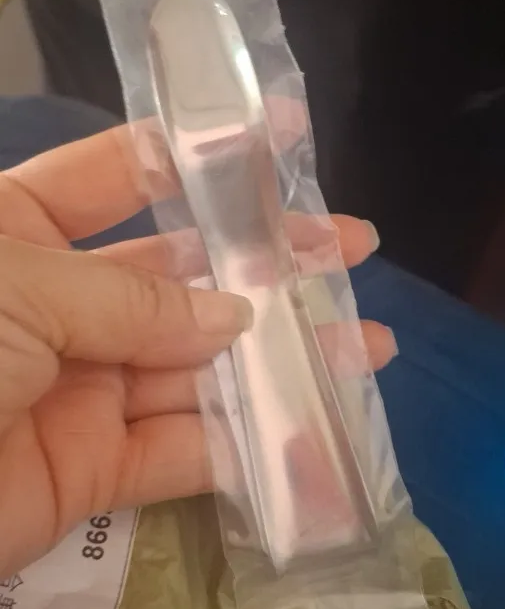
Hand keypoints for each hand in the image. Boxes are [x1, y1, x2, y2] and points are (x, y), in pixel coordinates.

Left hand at [0, 125, 394, 575]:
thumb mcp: (20, 291)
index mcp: (18, 230)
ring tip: (366, 341)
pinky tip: (319, 429)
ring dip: (279, 358)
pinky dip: (246, 447)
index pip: (121, 173)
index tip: (283, 137)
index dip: (200, 153)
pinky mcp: (86, 471)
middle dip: (266, 261)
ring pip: (194, 366)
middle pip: (179, 274)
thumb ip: (133, 302)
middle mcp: (54, 302)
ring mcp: (74, 388)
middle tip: (348, 245)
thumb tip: (231, 313)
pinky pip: (179, 452)